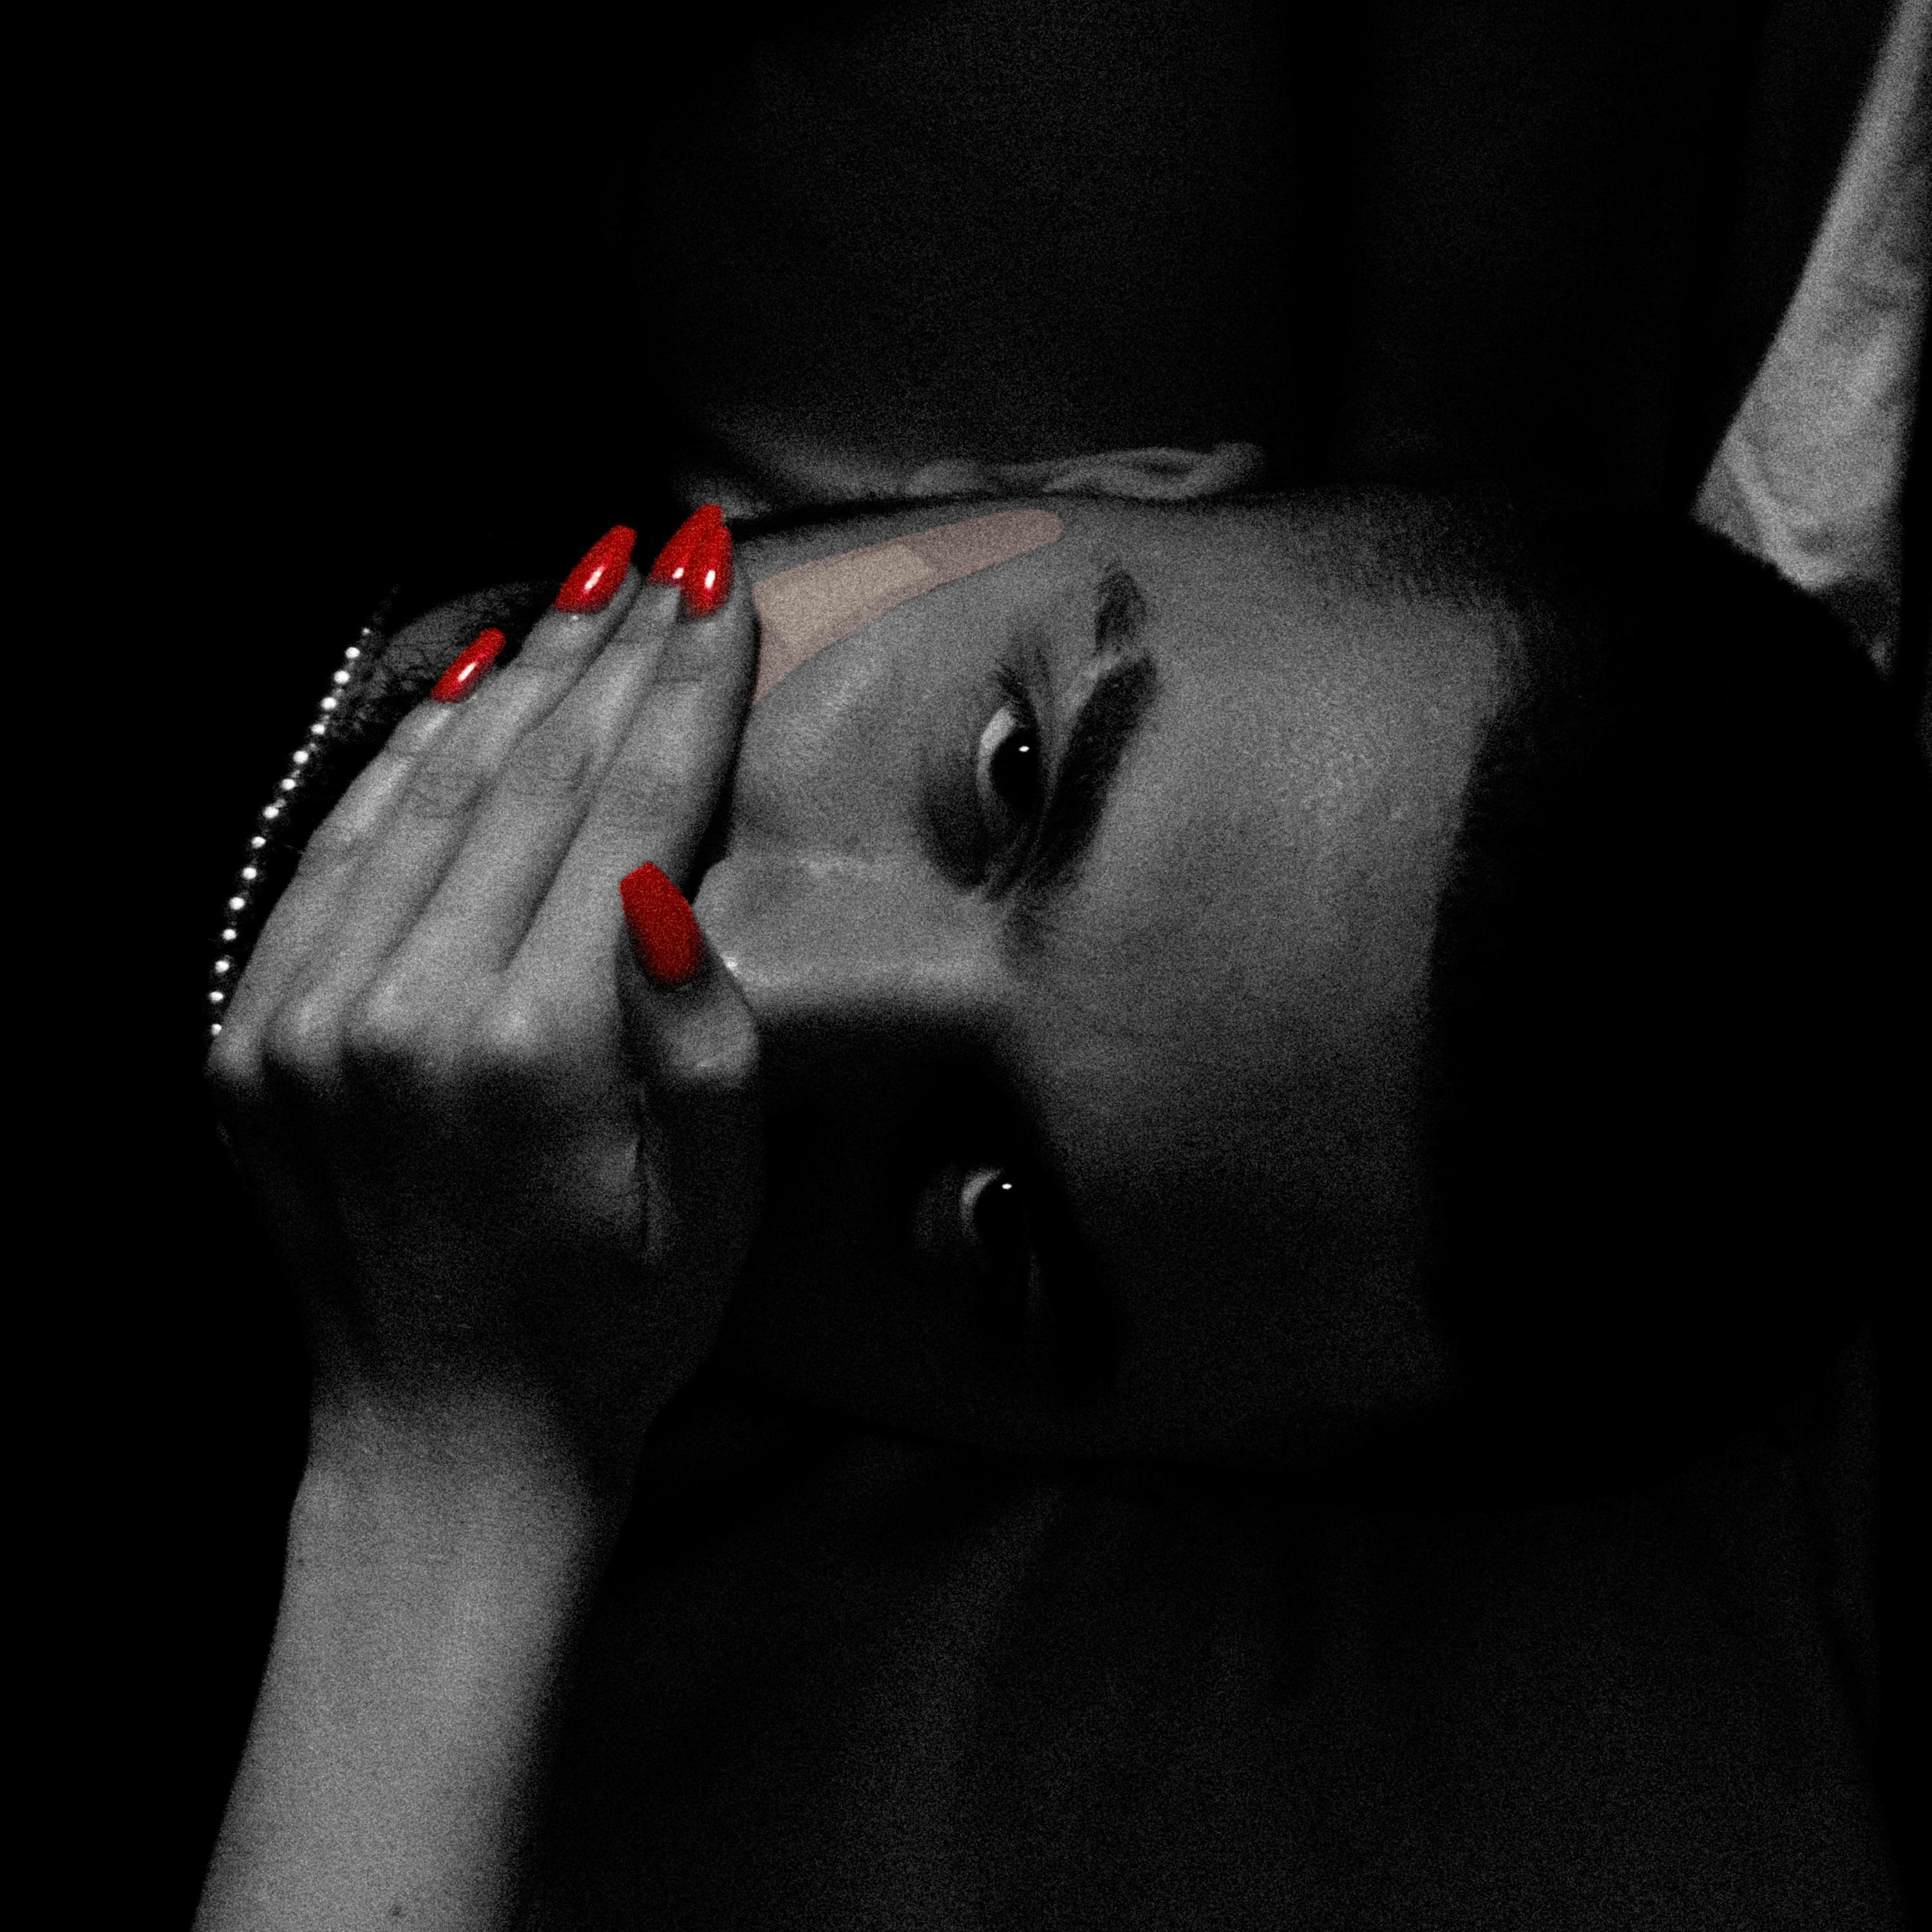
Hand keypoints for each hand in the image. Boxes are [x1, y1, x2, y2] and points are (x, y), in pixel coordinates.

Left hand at [207, 512, 759, 1503]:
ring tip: (586, 588)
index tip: (728, 593)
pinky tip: (465, 698)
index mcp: (530, 1047)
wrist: (441, 1448)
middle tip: (674, 554)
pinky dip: (404, 762)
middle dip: (614, 651)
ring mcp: (301, 1017)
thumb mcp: (712, 1201)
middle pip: (529, 777)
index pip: (625, 813)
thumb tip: (658, 876)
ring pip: (427, 792)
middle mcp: (399, 1010)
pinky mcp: (247, 1036)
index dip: (686, 692)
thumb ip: (696, 1031)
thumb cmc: (611, 1328)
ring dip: (518, 679)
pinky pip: (333, 855)